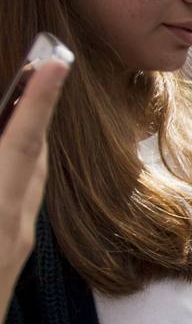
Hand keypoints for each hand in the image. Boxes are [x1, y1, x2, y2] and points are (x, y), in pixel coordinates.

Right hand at [0, 57, 68, 319]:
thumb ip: (6, 169)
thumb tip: (12, 153)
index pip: (21, 144)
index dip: (37, 100)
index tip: (54, 63)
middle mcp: (13, 228)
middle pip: (29, 156)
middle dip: (32, 111)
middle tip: (40, 67)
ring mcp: (15, 245)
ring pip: (26, 180)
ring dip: (22, 140)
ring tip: (21, 103)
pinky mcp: (10, 259)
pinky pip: (17, 202)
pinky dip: (13, 173)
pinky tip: (5, 165)